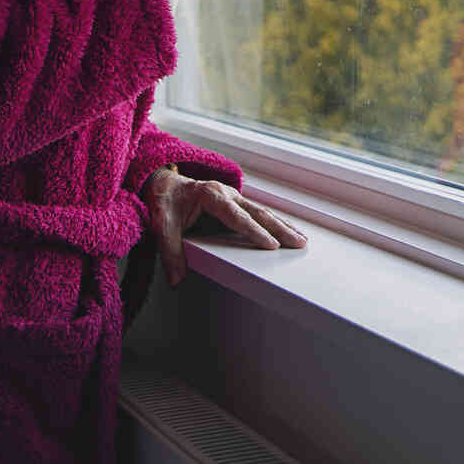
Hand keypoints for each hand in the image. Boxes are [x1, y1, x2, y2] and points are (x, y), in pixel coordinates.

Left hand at [140, 166, 308, 287]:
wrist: (163, 184)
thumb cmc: (165, 201)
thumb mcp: (162, 225)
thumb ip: (169, 252)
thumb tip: (176, 279)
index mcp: (210, 196)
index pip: (236, 217)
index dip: (254, 231)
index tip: (271, 245)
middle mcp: (226, 194)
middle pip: (257, 213)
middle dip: (280, 229)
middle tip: (299, 243)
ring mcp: (233, 197)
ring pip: (262, 212)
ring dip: (282, 226)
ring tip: (301, 239)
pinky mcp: (235, 204)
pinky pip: (257, 214)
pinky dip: (274, 223)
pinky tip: (286, 232)